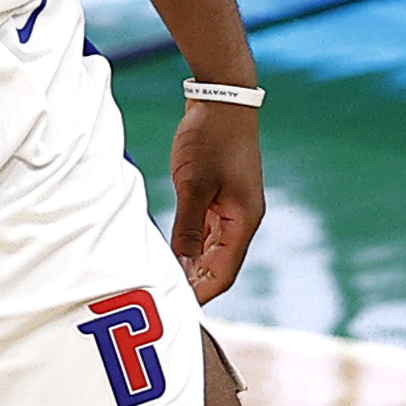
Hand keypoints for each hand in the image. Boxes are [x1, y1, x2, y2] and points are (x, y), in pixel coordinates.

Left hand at [168, 100, 264, 303]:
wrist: (221, 98)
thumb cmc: (211, 138)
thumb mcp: (194, 186)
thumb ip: (188, 229)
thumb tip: (182, 268)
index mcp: (244, 220)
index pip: (225, 273)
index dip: (202, 293)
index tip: (176, 308)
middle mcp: (242, 219)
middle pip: (219, 265)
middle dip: (195, 282)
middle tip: (162, 296)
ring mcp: (232, 207)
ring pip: (212, 249)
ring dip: (192, 263)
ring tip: (161, 276)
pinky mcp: (221, 195)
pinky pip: (207, 229)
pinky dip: (190, 242)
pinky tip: (170, 248)